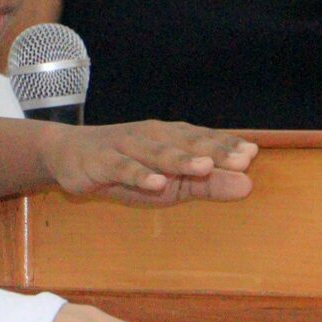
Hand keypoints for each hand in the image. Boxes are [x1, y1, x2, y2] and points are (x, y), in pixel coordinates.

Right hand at [39, 120, 256, 205]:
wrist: (69, 154)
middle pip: (187, 143)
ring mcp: (127, 146)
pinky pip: (124, 169)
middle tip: (241, 159)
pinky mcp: (103, 161)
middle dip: (215, 151)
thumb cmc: (129, 169)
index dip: (227, 146)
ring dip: (182, 159)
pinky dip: (140, 175)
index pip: (204, 140)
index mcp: (172, 138)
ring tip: (205, 166)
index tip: (252, 154)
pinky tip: (156, 183)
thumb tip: (248, 183)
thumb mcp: (171, 182)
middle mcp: (153, 136)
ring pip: (158, 153)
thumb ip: (208, 184)